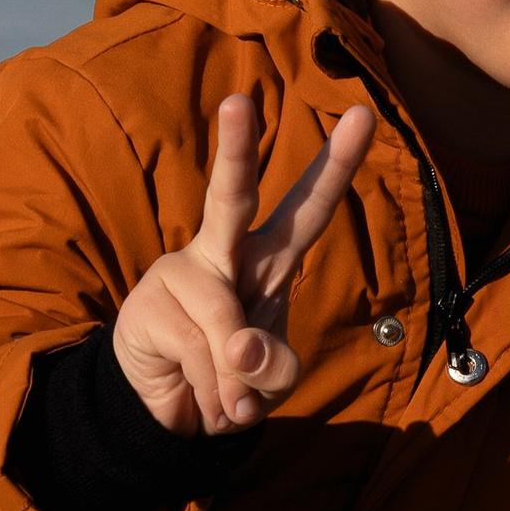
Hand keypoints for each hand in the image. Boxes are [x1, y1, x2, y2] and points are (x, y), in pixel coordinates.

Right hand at [112, 88, 375, 434]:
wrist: (171, 409)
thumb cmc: (236, 379)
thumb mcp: (274, 382)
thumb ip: (275, 368)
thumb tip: (241, 349)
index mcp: (270, 257)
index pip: (308, 206)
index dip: (336, 164)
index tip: (362, 114)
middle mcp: (225, 251)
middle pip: (230, 198)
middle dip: (235, 151)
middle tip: (237, 101)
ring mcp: (182, 274)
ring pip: (225, 321)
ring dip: (236, 380)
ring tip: (229, 397)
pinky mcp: (147, 306)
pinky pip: (199, 356)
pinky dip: (212, 392)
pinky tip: (196, 389)